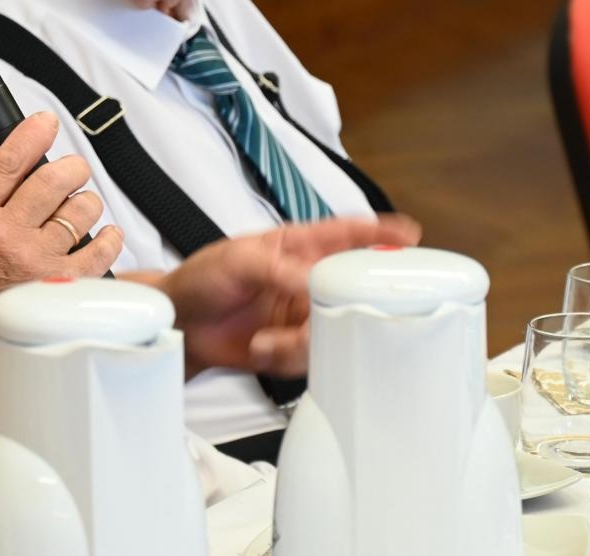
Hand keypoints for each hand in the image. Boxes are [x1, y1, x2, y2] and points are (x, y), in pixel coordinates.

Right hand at [0, 113, 123, 357]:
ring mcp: (33, 261)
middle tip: (74, 171)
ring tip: (81, 207)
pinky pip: (98, 252)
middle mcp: (4, 235)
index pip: (8, 163)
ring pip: (79, 212)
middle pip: (52, 181)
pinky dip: (107, 238)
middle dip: (71, 168)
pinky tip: (107, 233)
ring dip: (85, 203)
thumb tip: (18, 179)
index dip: (32, 135)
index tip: (48, 121)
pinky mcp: (57, 288)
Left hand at [159, 214, 420, 378]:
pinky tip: (260, 348)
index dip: (379, 232)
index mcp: (297, 246)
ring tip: (268, 338)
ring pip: (334, 330)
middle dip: (346, 304)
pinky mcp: (291, 346)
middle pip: (350, 288)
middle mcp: (306, 279)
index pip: (345, 233)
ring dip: (302, 340)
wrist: (180, 324)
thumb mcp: (237, 260)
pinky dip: (286, 358)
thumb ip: (277, 267)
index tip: (409, 234)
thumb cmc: (202, 278)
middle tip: (331, 313)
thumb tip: (308, 280)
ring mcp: (301, 314)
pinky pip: (311, 358)